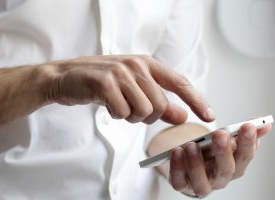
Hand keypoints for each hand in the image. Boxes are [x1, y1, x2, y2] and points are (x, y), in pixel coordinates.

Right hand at [40, 55, 214, 123]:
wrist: (65, 78)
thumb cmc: (100, 83)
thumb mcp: (132, 90)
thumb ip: (158, 102)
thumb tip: (182, 116)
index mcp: (146, 63)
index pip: (180, 83)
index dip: (197, 100)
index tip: (210, 116)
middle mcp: (136, 65)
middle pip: (160, 105)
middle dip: (146, 117)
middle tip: (129, 110)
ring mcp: (121, 72)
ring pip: (143, 111)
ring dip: (130, 117)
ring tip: (117, 105)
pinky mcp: (105, 83)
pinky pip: (122, 112)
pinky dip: (115, 115)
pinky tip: (106, 104)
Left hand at [163, 123, 270, 196]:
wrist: (188, 162)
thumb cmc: (209, 152)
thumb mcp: (225, 140)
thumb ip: (242, 132)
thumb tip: (265, 124)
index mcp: (234, 166)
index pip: (245, 156)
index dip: (248, 143)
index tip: (248, 126)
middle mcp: (219, 178)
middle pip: (226, 170)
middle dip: (224, 152)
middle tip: (220, 134)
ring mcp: (200, 184)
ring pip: (202, 182)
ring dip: (197, 163)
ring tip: (192, 145)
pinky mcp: (181, 184)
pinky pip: (179, 181)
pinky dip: (177, 167)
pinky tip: (176, 151)